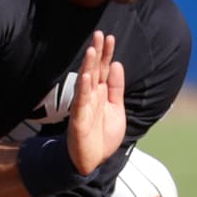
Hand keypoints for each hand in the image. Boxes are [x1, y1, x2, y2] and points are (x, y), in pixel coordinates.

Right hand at [68, 32, 125, 175]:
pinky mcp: (79, 120)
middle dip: (97, 53)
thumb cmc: (102, 136)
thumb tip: (116, 64)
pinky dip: (84, 90)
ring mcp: (84, 107)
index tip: (109, 37)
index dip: (106, 54)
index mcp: (101, 93)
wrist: (92, 161)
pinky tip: (87, 77)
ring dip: (88, 67)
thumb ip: (116, 88)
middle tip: (99, 34)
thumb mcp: (116, 109)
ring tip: (92, 50)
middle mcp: (91, 97)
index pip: (103, 69)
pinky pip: (81, 103)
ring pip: (86, 83)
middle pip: (94, 70)